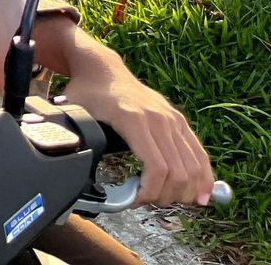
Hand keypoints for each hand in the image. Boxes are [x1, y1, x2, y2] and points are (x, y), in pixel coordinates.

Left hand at [62, 57, 214, 205]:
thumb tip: (66, 165)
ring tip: (167, 200)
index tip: (134, 201)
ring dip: (185, 191)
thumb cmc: (87, 92)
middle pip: (177, 172)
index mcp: (133, 119)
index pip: (156, 167)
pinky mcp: (179, 120)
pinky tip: (203, 194)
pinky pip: (199, 153)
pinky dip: (204, 176)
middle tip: (147, 202)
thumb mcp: (75, 114)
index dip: (150, 192)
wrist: (102, 68)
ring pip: (193, 166)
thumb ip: (73, 138)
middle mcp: (158, 119)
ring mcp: (172, 119)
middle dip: (165, 196)